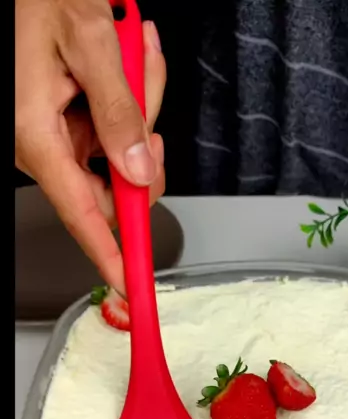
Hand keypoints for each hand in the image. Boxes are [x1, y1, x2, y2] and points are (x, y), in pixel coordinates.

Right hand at [15, 0, 165, 294]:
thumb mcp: (89, 41)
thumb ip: (118, 111)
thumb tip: (138, 172)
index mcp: (37, 135)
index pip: (82, 213)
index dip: (109, 252)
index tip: (128, 281)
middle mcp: (42, 144)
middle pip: (114, 179)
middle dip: (143, 136)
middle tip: (142, 78)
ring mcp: (54, 135)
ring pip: (120, 151)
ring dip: (139, 103)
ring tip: (130, 51)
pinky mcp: (63, 123)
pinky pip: (111, 128)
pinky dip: (129, 97)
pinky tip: (125, 59)